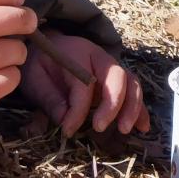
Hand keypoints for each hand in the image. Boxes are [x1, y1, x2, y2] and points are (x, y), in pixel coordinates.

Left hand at [19, 33, 150, 135]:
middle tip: (99, 127)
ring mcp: (111, 69)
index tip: (67, 130)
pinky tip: (143, 126)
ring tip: (124, 129)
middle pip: (118, 77)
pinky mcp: (117, 82)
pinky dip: (140, 109)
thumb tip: (64, 120)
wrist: (48, 48)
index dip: (78, 109)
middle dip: (113, 104)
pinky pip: (133, 92)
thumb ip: (49, 98)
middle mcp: (100, 58)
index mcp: (78, 53)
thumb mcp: (35, 78)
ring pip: (131, 83)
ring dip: (132, 107)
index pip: (85, 83)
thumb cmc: (41, 64)